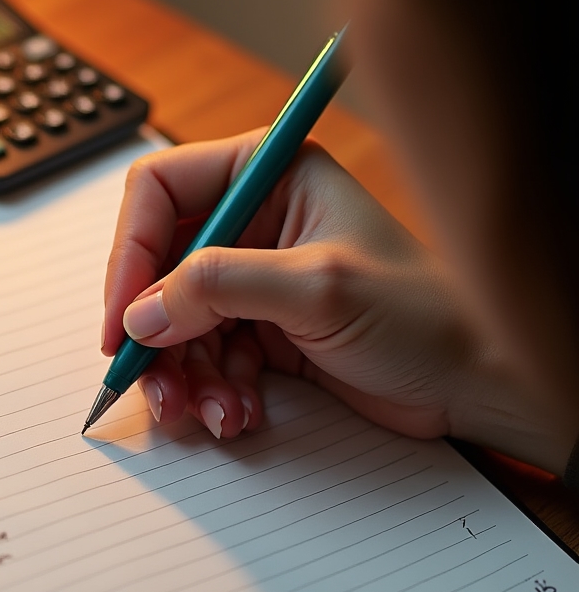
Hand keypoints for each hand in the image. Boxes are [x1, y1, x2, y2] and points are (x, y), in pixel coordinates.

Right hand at [103, 132, 576, 472]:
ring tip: (208, 412)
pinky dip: (211, 392)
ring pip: (176, 324)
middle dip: (154, 334)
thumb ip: (219, 287)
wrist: (469, 381)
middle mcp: (255, 223)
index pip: (162, 193)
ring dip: (183, 375)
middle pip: (160, 268)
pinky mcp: (261, 330)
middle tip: (154, 384)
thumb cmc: (423, 315)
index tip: (123, 318)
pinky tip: (236, 414)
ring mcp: (256, 281)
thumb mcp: (317, 288)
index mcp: (270, 176)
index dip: (131, 253)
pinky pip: (206, 359)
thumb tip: (141, 313)